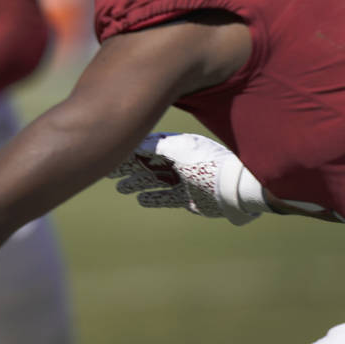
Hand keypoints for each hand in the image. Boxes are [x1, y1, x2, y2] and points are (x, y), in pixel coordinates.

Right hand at [107, 132, 269, 225]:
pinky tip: (141, 200)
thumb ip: (157, 146)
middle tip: (109, 173)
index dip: (130, 151)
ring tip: (121, 189)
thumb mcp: (181, 150)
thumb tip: (135, 143)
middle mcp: (179, 162)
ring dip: (137, 184)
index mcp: (178, 146)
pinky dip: (153, 199)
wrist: (235, 190)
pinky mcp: (189, 199)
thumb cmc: (208, 165)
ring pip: (154, 181)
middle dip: (129, 168)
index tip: (112, 155)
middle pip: (148, 164)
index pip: (148, 147)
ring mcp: (184, 181)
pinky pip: (166, 198)